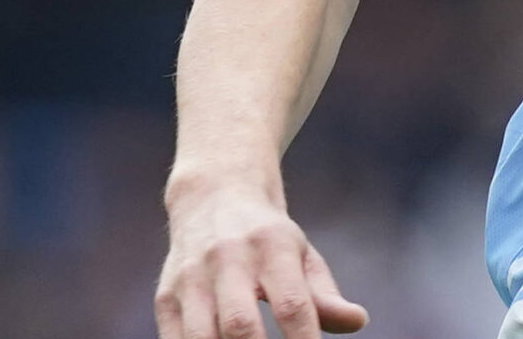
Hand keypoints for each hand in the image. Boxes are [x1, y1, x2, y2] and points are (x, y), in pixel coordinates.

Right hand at [157, 182, 368, 338]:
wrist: (213, 197)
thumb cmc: (269, 239)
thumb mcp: (302, 255)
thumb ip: (325, 295)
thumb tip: (357, 322)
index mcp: (272, 248)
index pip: (292, 305)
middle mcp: (228, 260)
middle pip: (240, 325)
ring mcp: (192, 279)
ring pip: (200, 337)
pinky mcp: (166, 297)